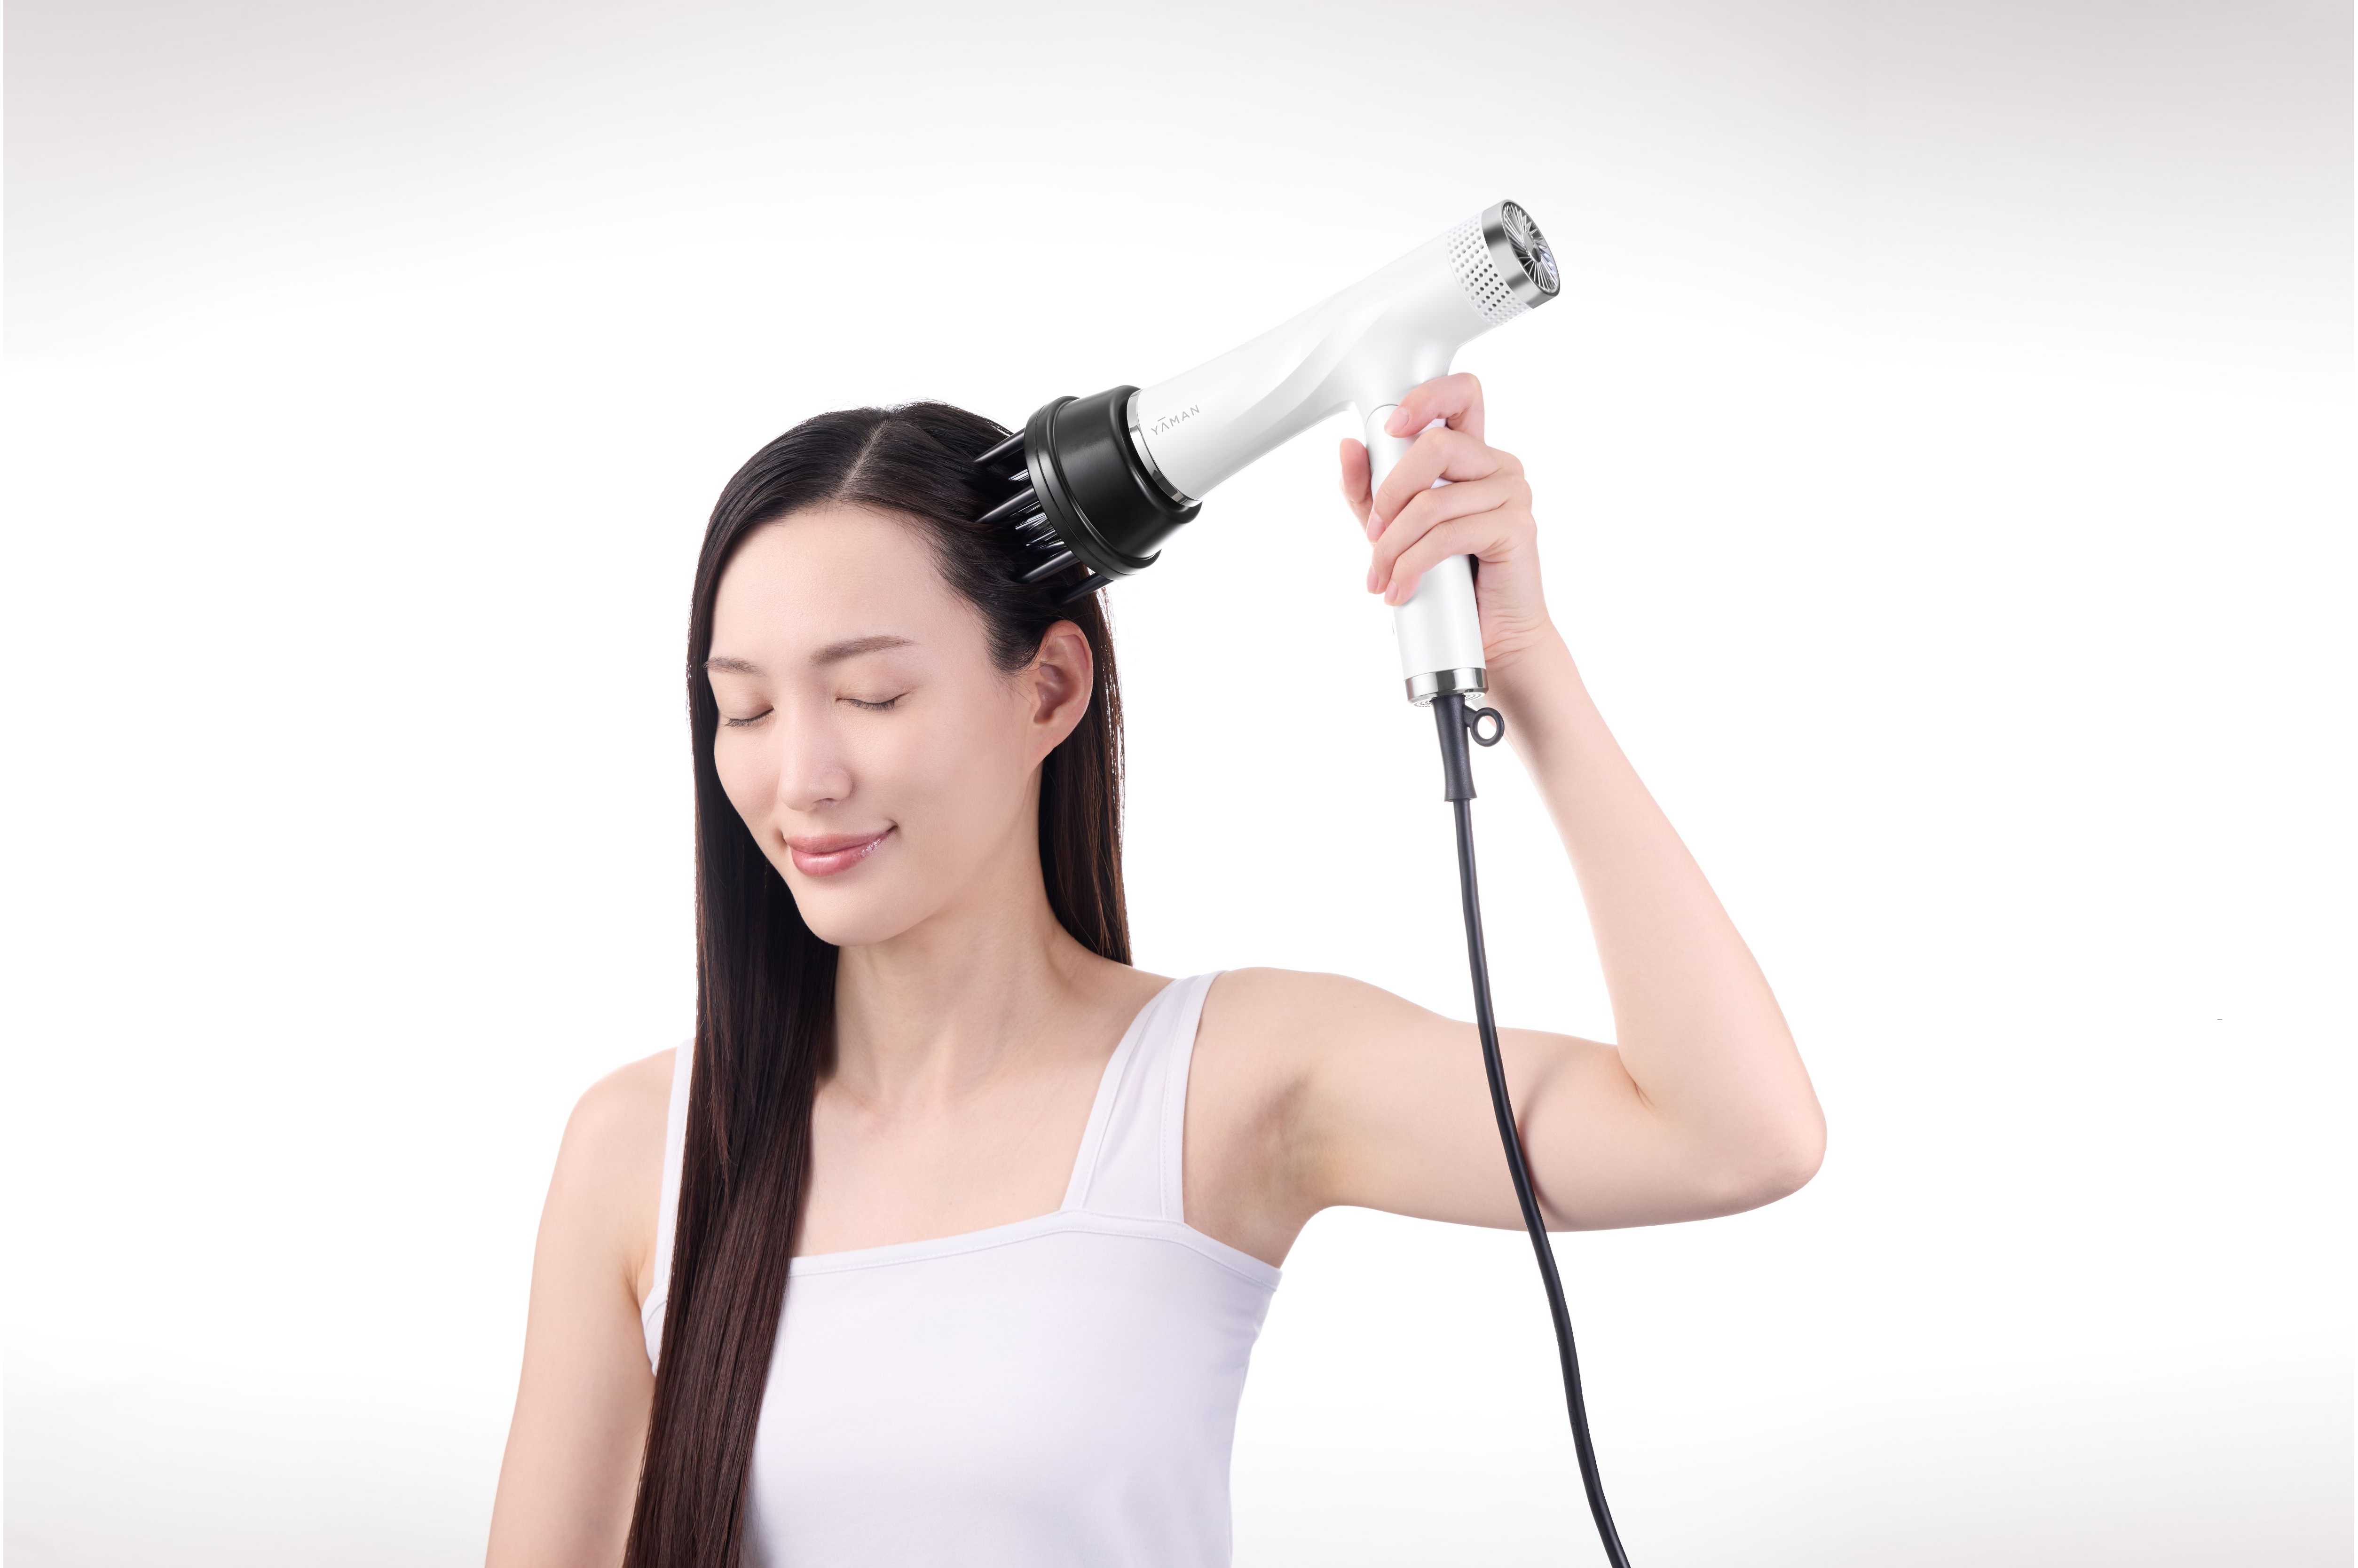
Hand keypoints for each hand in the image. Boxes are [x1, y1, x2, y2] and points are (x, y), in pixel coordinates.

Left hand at [1338, 371, 1555, 672]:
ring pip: (1433, 500)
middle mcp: (1498, 466)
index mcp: (1472, 456)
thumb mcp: (1395, 529)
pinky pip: (1448, 534)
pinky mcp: (1516, 527)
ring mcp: (1512, 493)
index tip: (1391, 427)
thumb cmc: (1448, 579)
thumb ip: (1370, 489)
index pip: (1461, 395)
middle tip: (1375, 532)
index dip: (1426, 397)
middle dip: (1390, 492)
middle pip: (1436, 444)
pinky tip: (1401, 588)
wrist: (1492, 635)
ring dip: (1394, 545)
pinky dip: (1413, 565)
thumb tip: (1348, 446)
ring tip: (1382, 576)